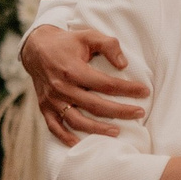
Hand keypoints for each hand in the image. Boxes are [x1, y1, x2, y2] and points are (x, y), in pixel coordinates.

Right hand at [21, 26, 148, 146]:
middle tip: (139, 113)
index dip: (127, 89)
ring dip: (97, 129)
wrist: (36, 48)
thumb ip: (108, 45)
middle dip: (120, 111)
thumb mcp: (88, 35)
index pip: (105, 84)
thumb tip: (123, 64)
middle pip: (95, 105)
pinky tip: (79, 144)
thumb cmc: (67, 42)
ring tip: (117, 132)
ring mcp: (52, 100)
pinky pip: (55, 126)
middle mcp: (62, 87)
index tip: (144, 91)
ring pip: (77, 120)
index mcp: (73, 70)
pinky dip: (66, 137)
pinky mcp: (45, 107)